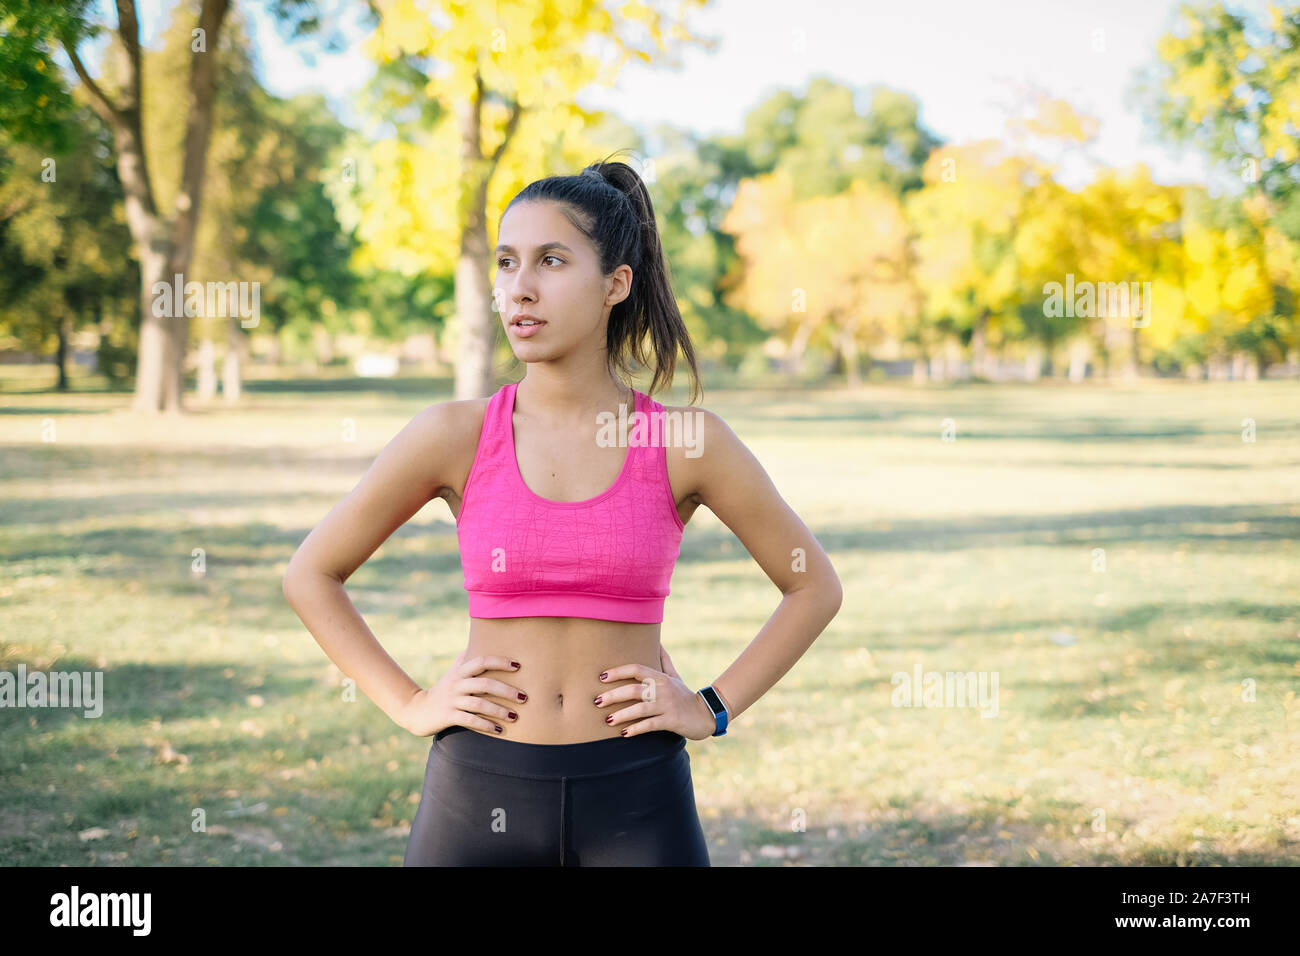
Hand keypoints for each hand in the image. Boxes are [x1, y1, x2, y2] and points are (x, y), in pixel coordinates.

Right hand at [399, 648, 525, 736]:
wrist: (416, 710)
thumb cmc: (443, 690)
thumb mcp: (454, 673)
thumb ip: (467, 659)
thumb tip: (483, 638)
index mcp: (460, 671)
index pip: (482, 661)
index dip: (500, 661)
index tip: (518, 665)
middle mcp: (457, 684)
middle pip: (484, 684)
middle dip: (506, 690)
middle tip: (524, 697)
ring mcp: (452, 700)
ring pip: (479, 704)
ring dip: (499, 711)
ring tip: (515, 716)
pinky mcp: (448, 716)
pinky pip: (470, 720)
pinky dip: (485, 725)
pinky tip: (499, 730)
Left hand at [594, 645, 717, 740]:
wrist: (705, 714)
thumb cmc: (683, 695)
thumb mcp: (674, 676)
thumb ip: (663, 660)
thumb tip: (656, 641)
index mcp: (660, 677)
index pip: (636, 669)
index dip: (618, 672)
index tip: (601, 677)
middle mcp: (663, 689)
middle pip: (634, 690)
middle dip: (614, 695)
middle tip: (596, 701)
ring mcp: (667, 705)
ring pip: (641, 709)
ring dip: (622, 715)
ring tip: (608, 720)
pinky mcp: (672, 721)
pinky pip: (650, 725)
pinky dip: (636, 729)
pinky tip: (624, 733)